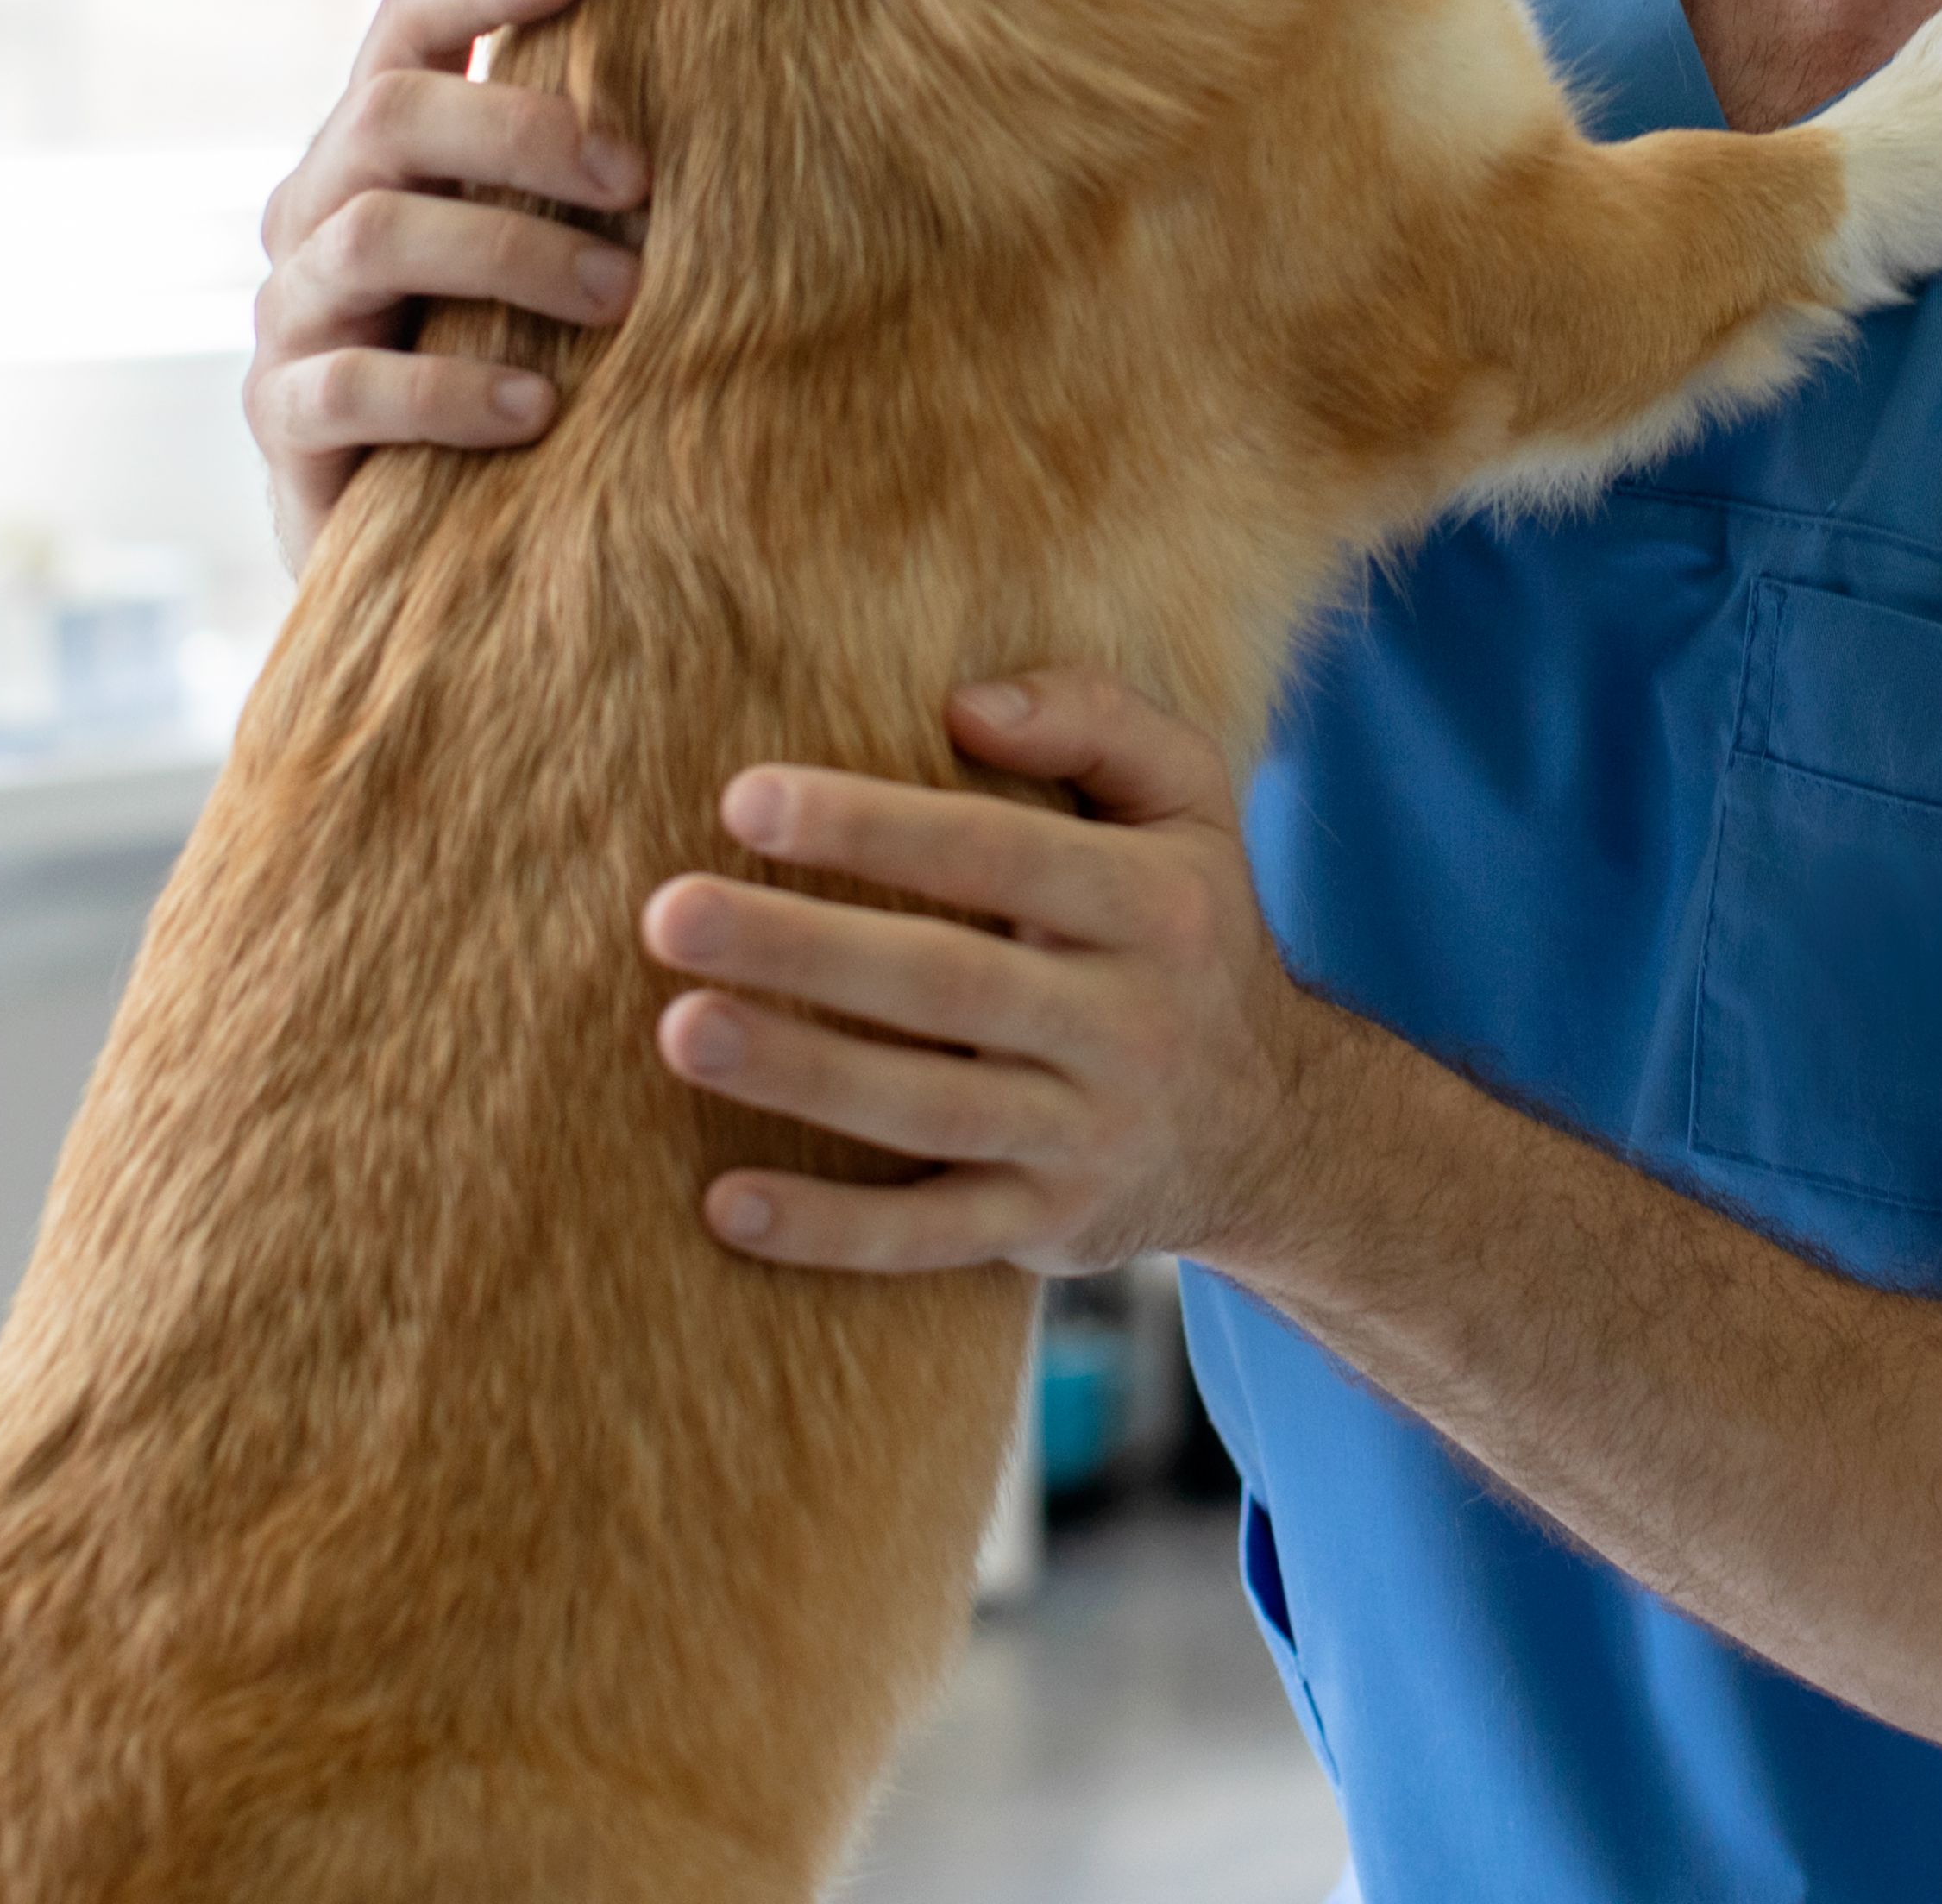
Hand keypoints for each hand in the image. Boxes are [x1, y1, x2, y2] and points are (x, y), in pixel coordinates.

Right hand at [246, 0, 647, 572]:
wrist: (423, 534)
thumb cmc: (511, 358)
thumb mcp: (544, 252)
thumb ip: (586, 176)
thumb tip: (742, 91)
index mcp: (377, 149)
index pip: (405, 22)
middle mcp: (316, 209)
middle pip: (388, 115)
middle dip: (520, 131)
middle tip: (638, 180)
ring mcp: (291, 312)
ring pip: (370, 237)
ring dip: (509, 256)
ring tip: (617, 301)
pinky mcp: (284, 418)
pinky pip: (348, 386)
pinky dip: (448, 392)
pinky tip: (536, 409)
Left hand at [638, 673, 1334, 1277]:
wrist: (1271, 1129)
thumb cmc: (1183, 927)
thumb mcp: (1188, 804)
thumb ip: (1095, 719)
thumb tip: (965, 704)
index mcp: (1154, 905)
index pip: (1000, 852)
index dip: (874, 824)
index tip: (744, 798)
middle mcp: (1130, 1023)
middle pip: (948, 980)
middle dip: (803, 947)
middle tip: (670, 914)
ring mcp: (1088, 1136)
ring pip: (929, 1108)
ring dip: (799, 1073)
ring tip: (678, 1030)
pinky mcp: (1049, 1227)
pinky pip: (932, 1237)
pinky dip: (831, 1231)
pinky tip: (727, 1205)